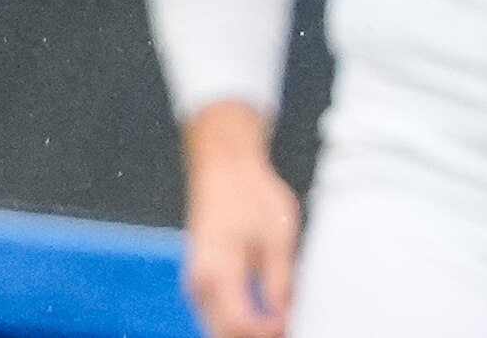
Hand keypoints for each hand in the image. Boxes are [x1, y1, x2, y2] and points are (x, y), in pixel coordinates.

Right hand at [176, 107, 298, 337]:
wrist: (224, 165)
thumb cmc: (249, 193)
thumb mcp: (278, 239)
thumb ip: (279, 286)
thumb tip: (284, 320)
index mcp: (217, 272)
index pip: (238, 326)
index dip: (266, 334)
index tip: (290, 327)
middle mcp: (199, 283)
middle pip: (223, 334)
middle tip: (286, 329)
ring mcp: (196, 282)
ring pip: (217, 329)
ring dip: (245, 333)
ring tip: (279, 327)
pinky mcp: (201, 278)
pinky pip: (215, 315)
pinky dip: (236, 324)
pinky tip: (263, 319)